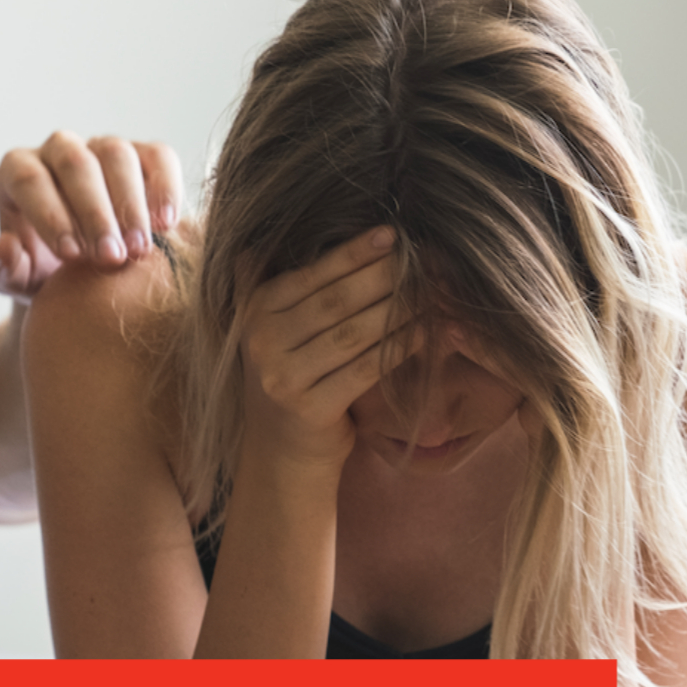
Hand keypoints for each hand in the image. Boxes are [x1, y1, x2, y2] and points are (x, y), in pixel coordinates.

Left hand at [0, 133, 183, 298]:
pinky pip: (157, 156)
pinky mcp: (142, 155)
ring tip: (140, 250)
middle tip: (111, 259)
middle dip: (95, 213)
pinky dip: (165, 186)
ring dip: (130, 203)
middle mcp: (58, 151)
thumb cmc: (40, 273)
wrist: (84, 273)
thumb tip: (6, 247)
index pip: (28, 179)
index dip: (50, 215)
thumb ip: (1, 269)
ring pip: (117, 155)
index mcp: (17, 172)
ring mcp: (101, 148)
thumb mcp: (16, 280)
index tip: (71, 256)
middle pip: (75, 164)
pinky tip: (166, 225)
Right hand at [236, 226, 411, 473]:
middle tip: (424, 259)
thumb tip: (257, 242)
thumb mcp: (268, 331)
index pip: (311, 274)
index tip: (391, 234)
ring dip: (398, 309)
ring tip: (432, 290)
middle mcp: (262, 342)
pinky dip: (398, 347)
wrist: (280, 453)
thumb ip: (262, 286)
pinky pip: (364, 369)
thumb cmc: (289, 380)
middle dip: (384, 277)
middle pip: (335, 300)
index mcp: (254, 313)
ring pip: (353, 333)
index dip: (352, 253)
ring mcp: (283, 377)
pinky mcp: (310, 408)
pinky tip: (425, 330)